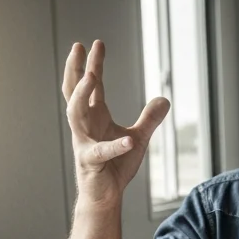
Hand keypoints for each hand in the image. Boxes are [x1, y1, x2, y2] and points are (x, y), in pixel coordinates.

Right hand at [62, 40, 169, 209]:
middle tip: (78, 47)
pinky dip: (115, 145)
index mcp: (94, 117)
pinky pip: (101, 151)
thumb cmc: (116, 166)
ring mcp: (84, 142)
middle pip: (73, 91)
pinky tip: (129, 140)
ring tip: (92, 77)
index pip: (91, 85)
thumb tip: (164, 99)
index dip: (93, 64)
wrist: (106, 195)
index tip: (96, 43)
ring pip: (75, 113)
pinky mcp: (91, 162)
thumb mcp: (138, 137)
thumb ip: (150, 119)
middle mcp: (84, 126)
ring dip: (82, 95)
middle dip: (75, 69)